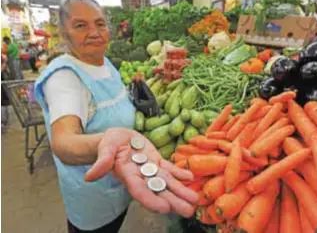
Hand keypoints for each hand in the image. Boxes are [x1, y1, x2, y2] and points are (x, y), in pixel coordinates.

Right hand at [84, 128, 198, 217]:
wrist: (118, 138)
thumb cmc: (109, 143)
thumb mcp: (105, 148)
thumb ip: (102, 161)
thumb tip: (89, 176)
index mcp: (128, 175)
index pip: (140, 191)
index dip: (151, 199)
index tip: (165, 208)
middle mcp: (142, 176)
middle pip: (158, 190)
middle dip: (173, 201)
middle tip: (189, 211)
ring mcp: (151, 169)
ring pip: (167, 182)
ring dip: (181, 191)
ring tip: (195, 199)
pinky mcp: (157, 161)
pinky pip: (170, 168)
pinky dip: (180, 172)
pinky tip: (191, 177)